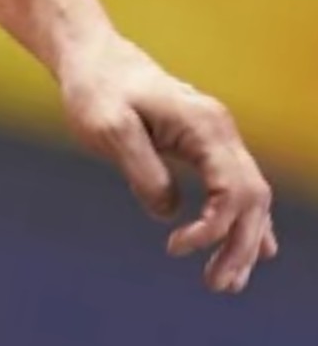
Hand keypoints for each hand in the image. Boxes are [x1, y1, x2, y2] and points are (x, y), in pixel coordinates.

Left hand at [58, 33, 275, 293]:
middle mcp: (221, 132)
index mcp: (204, 126)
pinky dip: (243, 222)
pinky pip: (236, 189)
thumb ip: (141, 169)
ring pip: (250, 198)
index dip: (213, 227)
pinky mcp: (203, 146)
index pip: (232, 189)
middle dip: (239, 246)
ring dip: (243, 242)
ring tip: (225, 283)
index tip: (174, 248)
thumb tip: (169, 212)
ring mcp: (217, 138)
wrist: (92, 59)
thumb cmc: (96, 91)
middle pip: (252, 199)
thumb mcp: (108, 129)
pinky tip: (252, 252)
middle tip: (216, 286)